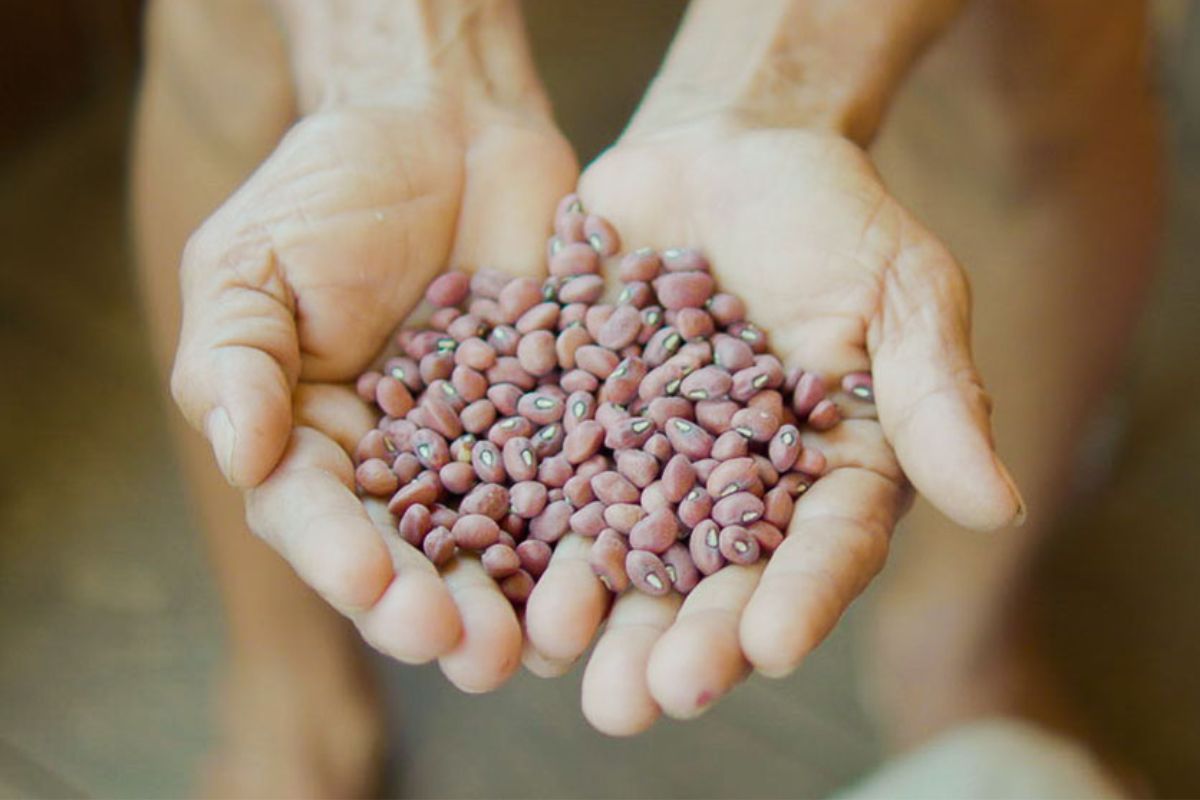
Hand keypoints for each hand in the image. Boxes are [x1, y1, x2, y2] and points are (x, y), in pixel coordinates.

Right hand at [171, 97, 576, 690]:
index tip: (369, 582)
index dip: (340, 556)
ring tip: (543, 641)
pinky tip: (620, 567)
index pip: (316, 518)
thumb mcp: (253, 262)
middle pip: (416, 560)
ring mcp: (491, 455)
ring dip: (523, 602)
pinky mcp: (567, 426)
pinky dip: (601, 529)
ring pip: (505, 548)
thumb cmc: (329, 192)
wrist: (445, 130)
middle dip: (439, 610)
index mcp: (312, 447)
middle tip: (470, 651)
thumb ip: (238, 355)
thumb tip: (240, 453)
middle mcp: (402, 472)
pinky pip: (586, 484)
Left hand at [520, 118, 1023, 732]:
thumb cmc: (828, 218)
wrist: (718, 155)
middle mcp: (730, 493)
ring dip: (587, 611)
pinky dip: (511, 522)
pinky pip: (536, 480)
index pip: (821, 551)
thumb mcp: (897, 291)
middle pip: (707, 582)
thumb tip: (999, 503)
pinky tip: (483, 565)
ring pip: (616, 554)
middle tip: (643, 699)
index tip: (768, 644)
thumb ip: (933, 395)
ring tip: (554, 650)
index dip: (798, 599)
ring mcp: (642, 465)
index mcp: (824, 477)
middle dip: (677, 642)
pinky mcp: (565, 423)